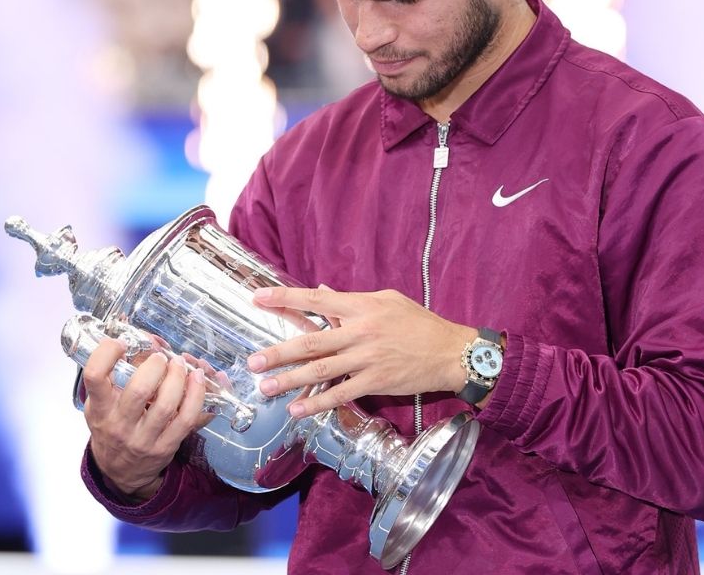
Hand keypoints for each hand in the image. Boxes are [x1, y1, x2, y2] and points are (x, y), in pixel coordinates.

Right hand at [81, 337, 209, 500]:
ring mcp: (144, 437)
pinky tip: (198, 380)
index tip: (120, 343)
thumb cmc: (112, 428)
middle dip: (155, 366)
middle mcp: (119, 424)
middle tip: (161, 357)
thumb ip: (112, 374)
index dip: (106, 354)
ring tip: (182, 364)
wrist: (120, 471)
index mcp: (100, 408)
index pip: (94, 377)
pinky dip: (197, 396)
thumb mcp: (101, 403)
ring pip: (166, 405)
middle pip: (139, 391)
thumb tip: (136, 334)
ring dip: (179, 378)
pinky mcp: (167, 445)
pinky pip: (186, 419)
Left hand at [247, 286, 476, 417]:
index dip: (286, 299)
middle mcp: (361, 331)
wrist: (450, 351)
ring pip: (321, 370)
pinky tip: (298, 410)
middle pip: (312, 341)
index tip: (258, 298)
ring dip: (291, 380)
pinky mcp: (375, 382)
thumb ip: (351, 300)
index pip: (316, 300)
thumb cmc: (419, 323)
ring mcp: (367, 359)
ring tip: (266, 387)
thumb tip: (322, 292)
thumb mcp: (387, 300)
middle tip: (253, 361)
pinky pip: (340, 394)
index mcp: (362, 306)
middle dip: (279, 352)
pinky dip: (317, 403)